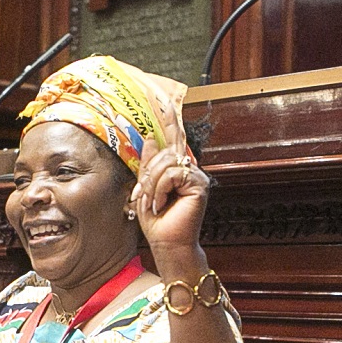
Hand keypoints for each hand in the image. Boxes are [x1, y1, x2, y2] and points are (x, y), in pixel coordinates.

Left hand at [130, 95, 209, 258]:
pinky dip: (161, 189)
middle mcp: (190, 169)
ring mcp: (196, 176)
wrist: (167, 244)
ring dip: (152, 185)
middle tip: (143, 197)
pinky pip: (172, 173)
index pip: (173, 139)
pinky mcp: (199, 184)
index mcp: (178, 168)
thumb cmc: (157, 222)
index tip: (164, 98)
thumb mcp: (145, 188)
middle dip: (147, 174)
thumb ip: (149, 164)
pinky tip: (162, 203)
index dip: (169, 118)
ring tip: (153, 203)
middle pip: (163, 152)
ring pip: (166, 162)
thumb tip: (151, 138)